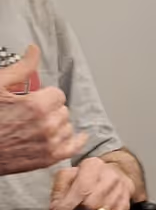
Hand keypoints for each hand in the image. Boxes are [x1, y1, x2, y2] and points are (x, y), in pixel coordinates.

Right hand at [0, 46, 85, 174]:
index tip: (35, 99)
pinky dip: (77, 141)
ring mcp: (49, 144)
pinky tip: (79, 137)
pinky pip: (72, 148)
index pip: (58, 95)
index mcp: (37, 105)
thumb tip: (34, 50)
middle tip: (33, 113)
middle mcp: (47, 125)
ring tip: (40, 125)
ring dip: (58, 124)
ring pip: (67, 127)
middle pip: (63, 111)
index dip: (46, 95)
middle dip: (51, 109)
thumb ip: (21, 69)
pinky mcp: (47, 159)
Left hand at [49, 157, 134, 209]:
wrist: (117, 174)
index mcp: (93, 166)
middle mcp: (109, 177)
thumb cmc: (89, 176)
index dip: (66, 206)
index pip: (80, 189)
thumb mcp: (70, 175)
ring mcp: (119, 192)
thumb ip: (59, 191)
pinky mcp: (125, 206)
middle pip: (90, 205)